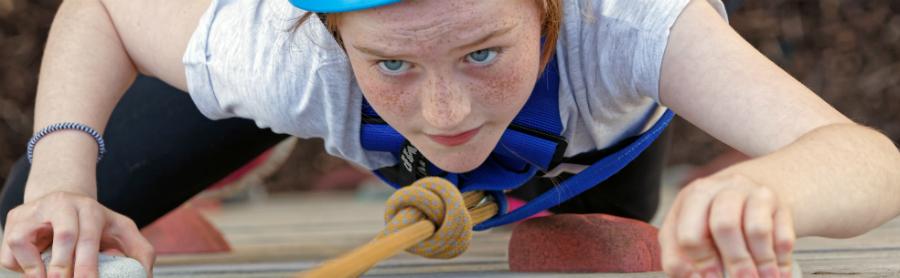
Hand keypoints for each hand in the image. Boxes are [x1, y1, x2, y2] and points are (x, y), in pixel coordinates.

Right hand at [1, 191, 154, 277]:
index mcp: (89, 208)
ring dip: (34, 269)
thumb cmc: (95, 223)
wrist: (62, 202)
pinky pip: (9, 252)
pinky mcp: (13, 221)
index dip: (87, 264)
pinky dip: (20, 267)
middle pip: (63, 236)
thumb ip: (140, 252)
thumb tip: (147, 277)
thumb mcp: (121, 231)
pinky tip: (35, 270)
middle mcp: (61, 205)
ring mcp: (33, 211)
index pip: (88, 237)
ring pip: (22, 241)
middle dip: (64, 267)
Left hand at [659, 174, 795, 277]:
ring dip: (761, 264)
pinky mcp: (780, 205)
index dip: (701, 262)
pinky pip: (783, 236)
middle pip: (725, 225)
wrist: (744, 195)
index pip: (691, 232)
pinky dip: (781, 262)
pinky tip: (777, 275)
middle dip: (734, 262)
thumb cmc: (708, 218)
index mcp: (694, 197)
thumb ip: (677, 258)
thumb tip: (692, 277)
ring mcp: (754, 194)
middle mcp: (724, 189)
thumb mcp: (681, 231)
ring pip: (758, 230)